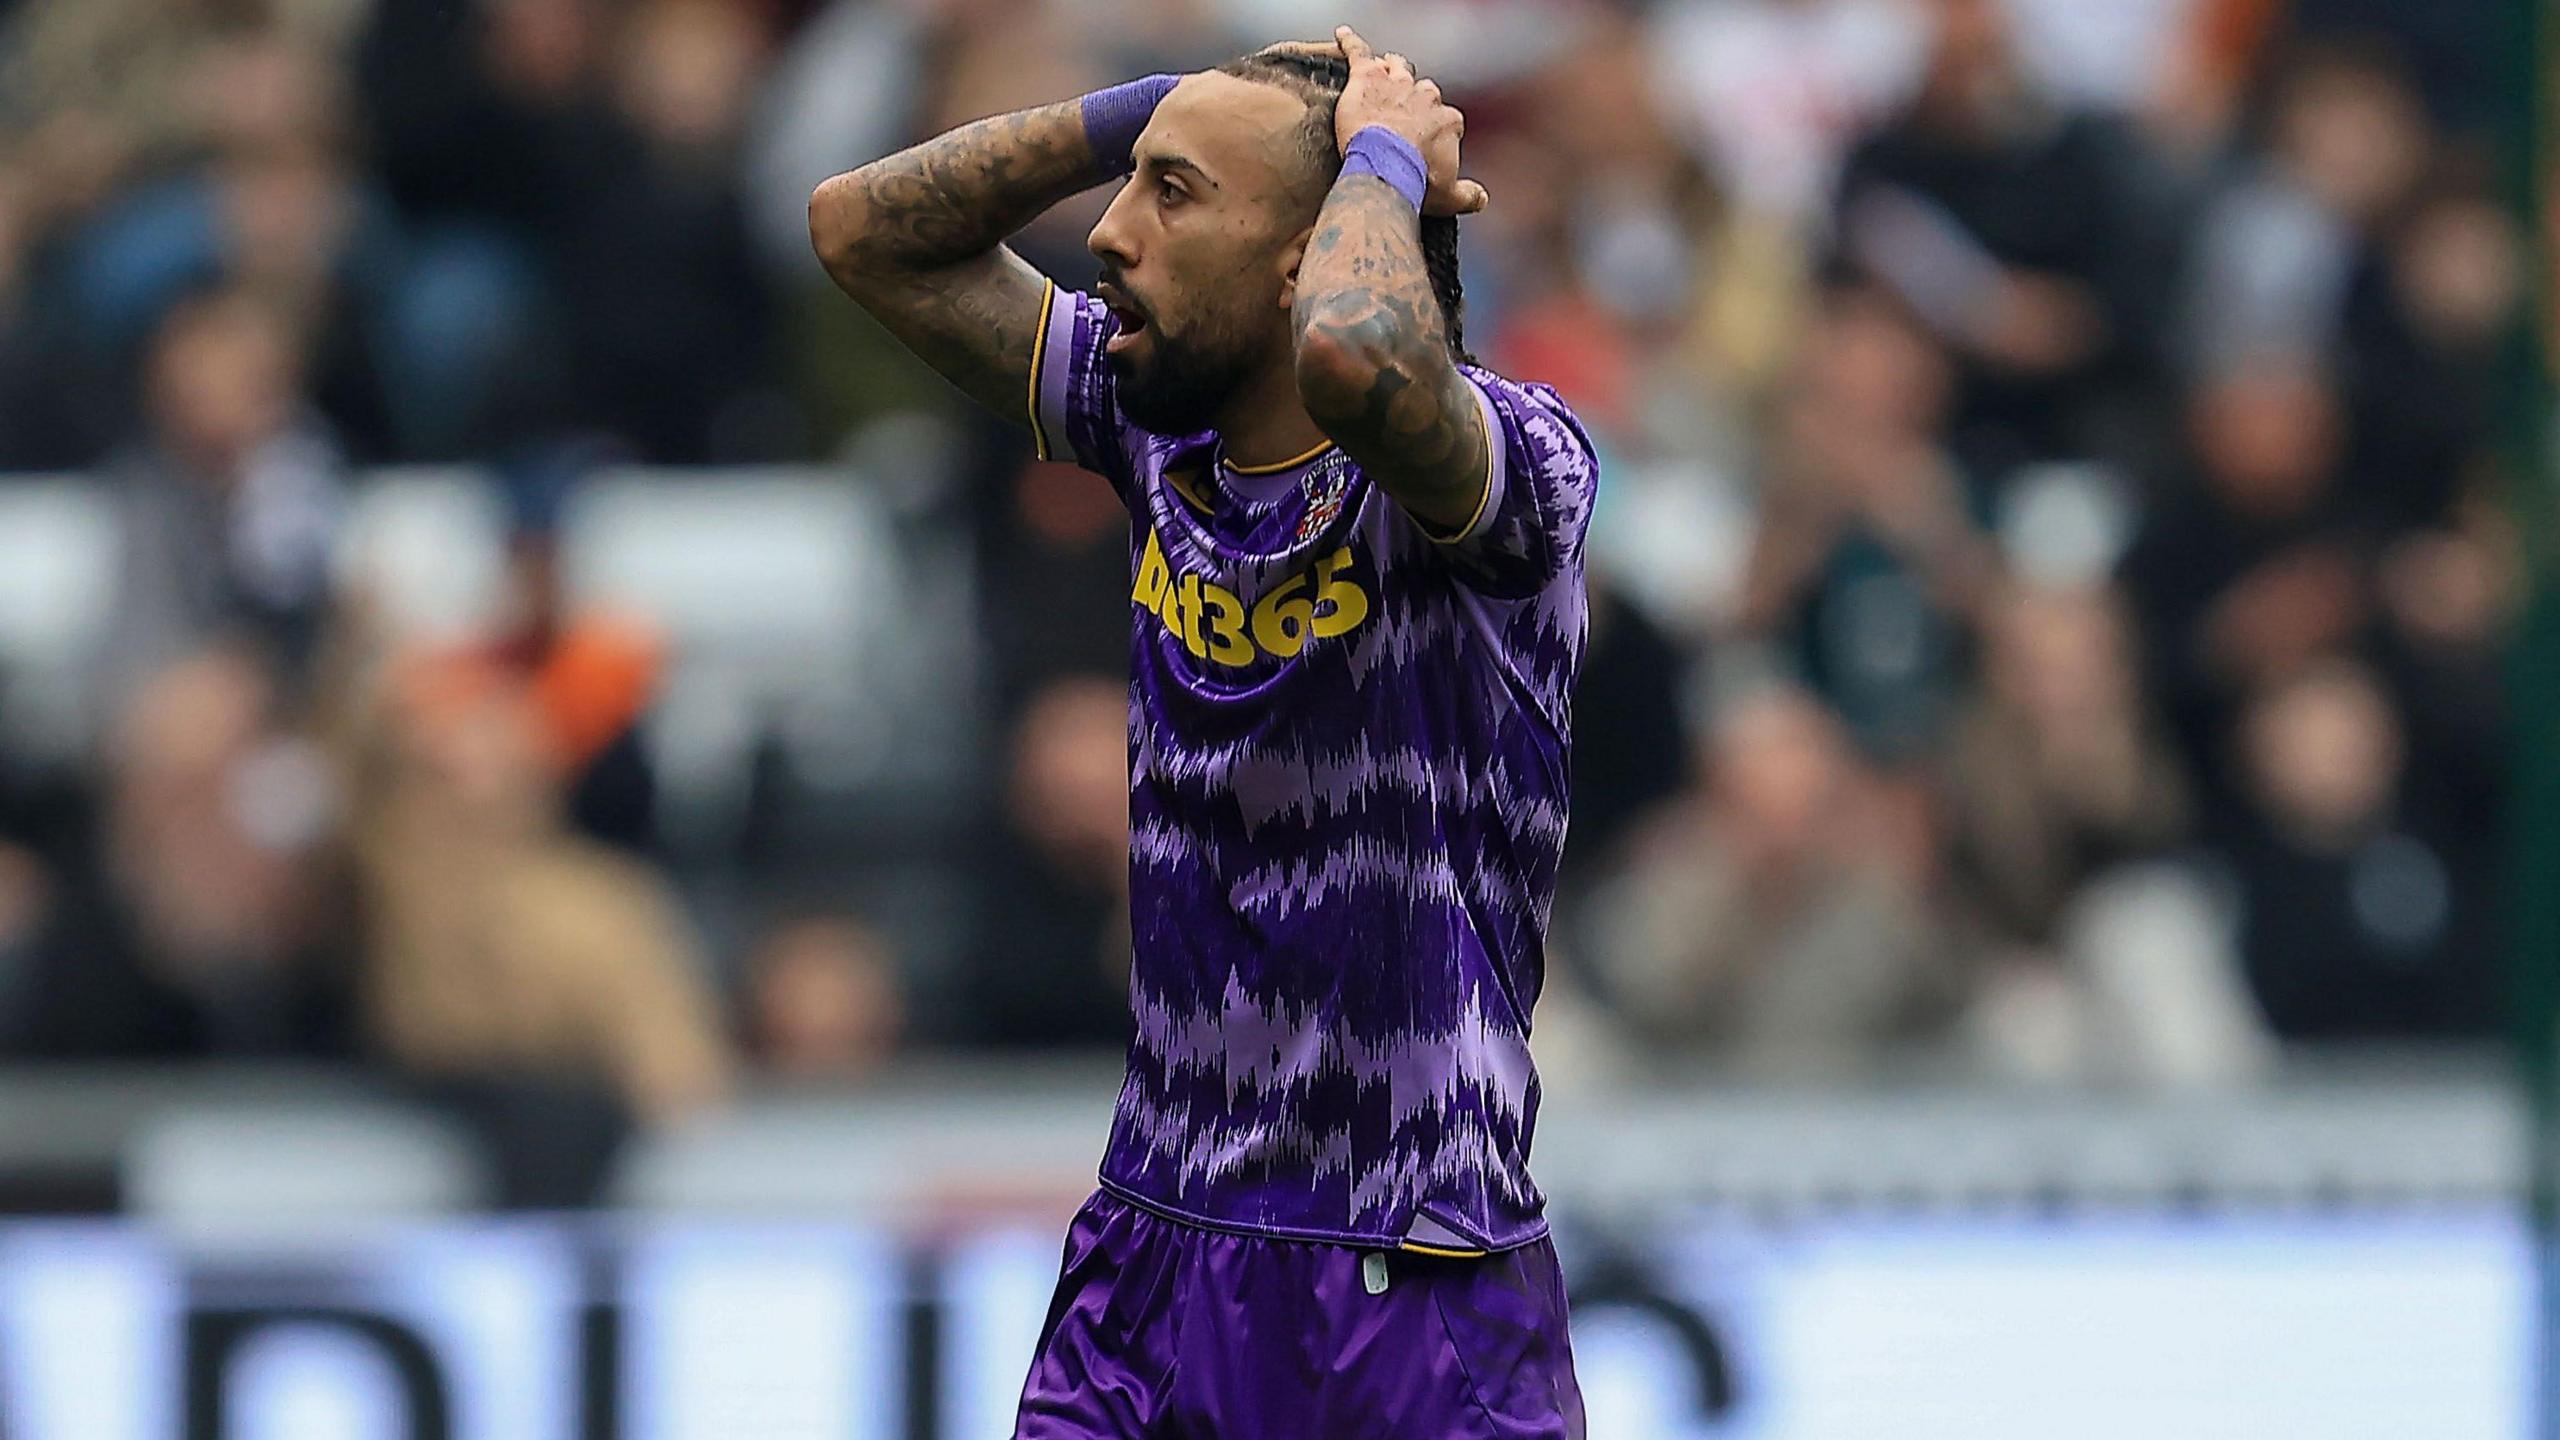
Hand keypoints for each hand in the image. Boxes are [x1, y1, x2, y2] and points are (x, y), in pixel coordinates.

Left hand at [1329, 26, 1487, 216]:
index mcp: (1447, 119)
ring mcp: (1395, 84)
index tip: (1425, 142)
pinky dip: (1350, 43)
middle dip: (1413, 98)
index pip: (1445, 117)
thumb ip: (1468, 195)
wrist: (1386, 170)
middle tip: (1400, 112)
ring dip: (1390, 70)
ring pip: (1396, 67)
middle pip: (1421, 89)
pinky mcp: (1366, 78)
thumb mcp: (1450, 197)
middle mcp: (1425, 96)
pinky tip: (1342, 36)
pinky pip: (1358, 52)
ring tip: (1382, 73)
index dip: (1434, 128)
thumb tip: (1481, 199)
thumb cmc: (1418, 183)